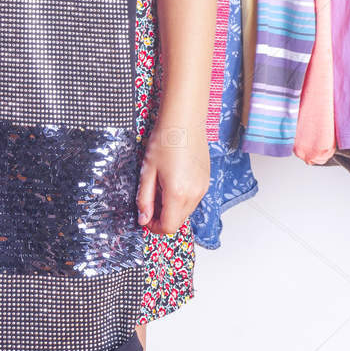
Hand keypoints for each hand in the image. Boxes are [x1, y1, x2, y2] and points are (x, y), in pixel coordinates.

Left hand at [136, 121, 208, 236]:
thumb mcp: (147, 173)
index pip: (168, 227)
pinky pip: (193, 200)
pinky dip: (181, 199)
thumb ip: (144, 199)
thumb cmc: (164, 143)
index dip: (154, 227)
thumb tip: (143, 220)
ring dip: (172, 208)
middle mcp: (194, 194)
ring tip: (159, 189)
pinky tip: (171, 182)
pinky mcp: (206, 181)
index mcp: (177, 194)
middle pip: (178, 221)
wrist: (184, 123)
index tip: (144, 218)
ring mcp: (203, 188)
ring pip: (186, 211)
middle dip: (162, 218)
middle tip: (149, 202)